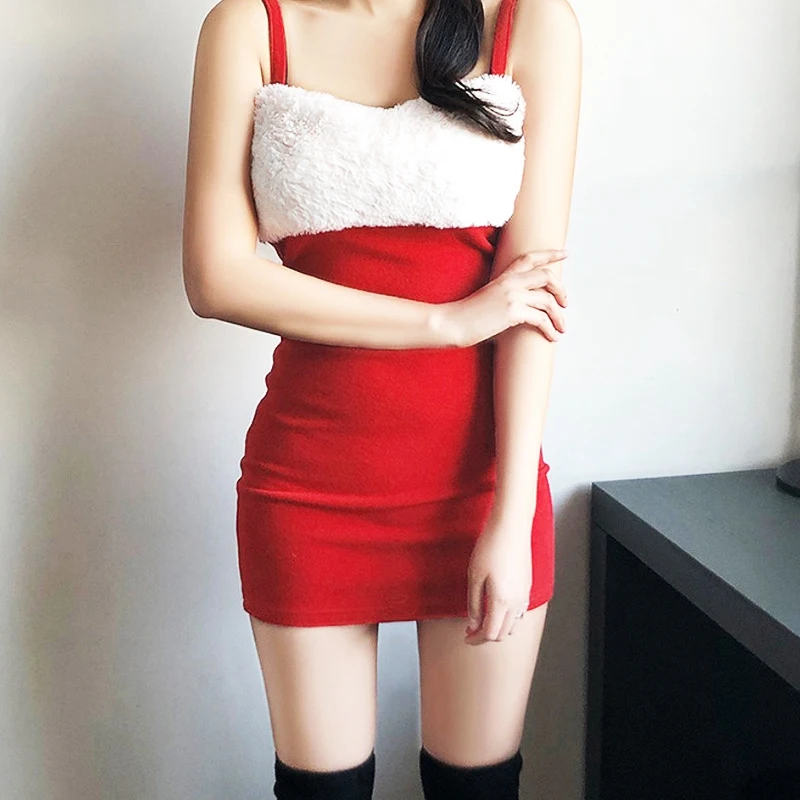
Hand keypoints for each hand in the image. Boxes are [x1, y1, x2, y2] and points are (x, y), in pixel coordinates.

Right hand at [443, 249, 568, 347]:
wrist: (451, 323)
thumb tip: (524, 306)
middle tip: (565, 303)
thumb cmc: (466, 316)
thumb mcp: (488, 298)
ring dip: (559, 316)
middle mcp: (510, 282)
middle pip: (547, 276)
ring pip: (548, 300)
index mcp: (503, 276)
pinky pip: (541, 318)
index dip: (550, 254)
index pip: (530, 258)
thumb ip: (505, 296)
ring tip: (561, 328)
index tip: (564, 253)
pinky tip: (552, 336)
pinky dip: (550, 329)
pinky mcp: (513, 311)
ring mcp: (512, 295)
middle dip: (561, 290)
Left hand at [464, 511, 532, 645]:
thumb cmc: (491, 546)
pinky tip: (496, 607)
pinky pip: (519, 612)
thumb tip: (473, 623)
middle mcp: (517, 602)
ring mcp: (525, 594)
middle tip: (470, 629)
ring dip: (498, 627)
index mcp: (502, 601)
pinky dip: (507, 617)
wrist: (512, 526)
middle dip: (486, 635)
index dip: (476, 639)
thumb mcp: (475, 576)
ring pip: (513, 624)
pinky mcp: (528, 585)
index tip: (465, 636)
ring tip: (482, 619)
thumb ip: (474, 603)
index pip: (490, 633)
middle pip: (503, 633)